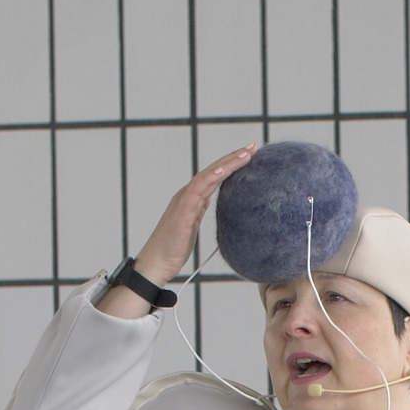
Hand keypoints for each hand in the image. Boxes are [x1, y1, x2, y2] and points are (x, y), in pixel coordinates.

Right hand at [98, 145, 257, 317]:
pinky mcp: (183, 211)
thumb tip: (212, 208)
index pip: (215, 176)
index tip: (249, 155)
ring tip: (245, 153)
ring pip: (208, 175)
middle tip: (253, 146)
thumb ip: (199, 213)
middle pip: (214, 170)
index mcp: (192, 199)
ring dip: (227, 163)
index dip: (231, 164)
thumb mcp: (191, 227)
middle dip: (233, 157)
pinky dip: (210, 177)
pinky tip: (224, 170)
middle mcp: (188, 195)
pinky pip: (197, 189)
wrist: (155, 263)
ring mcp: (184, 201)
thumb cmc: (172, 248)